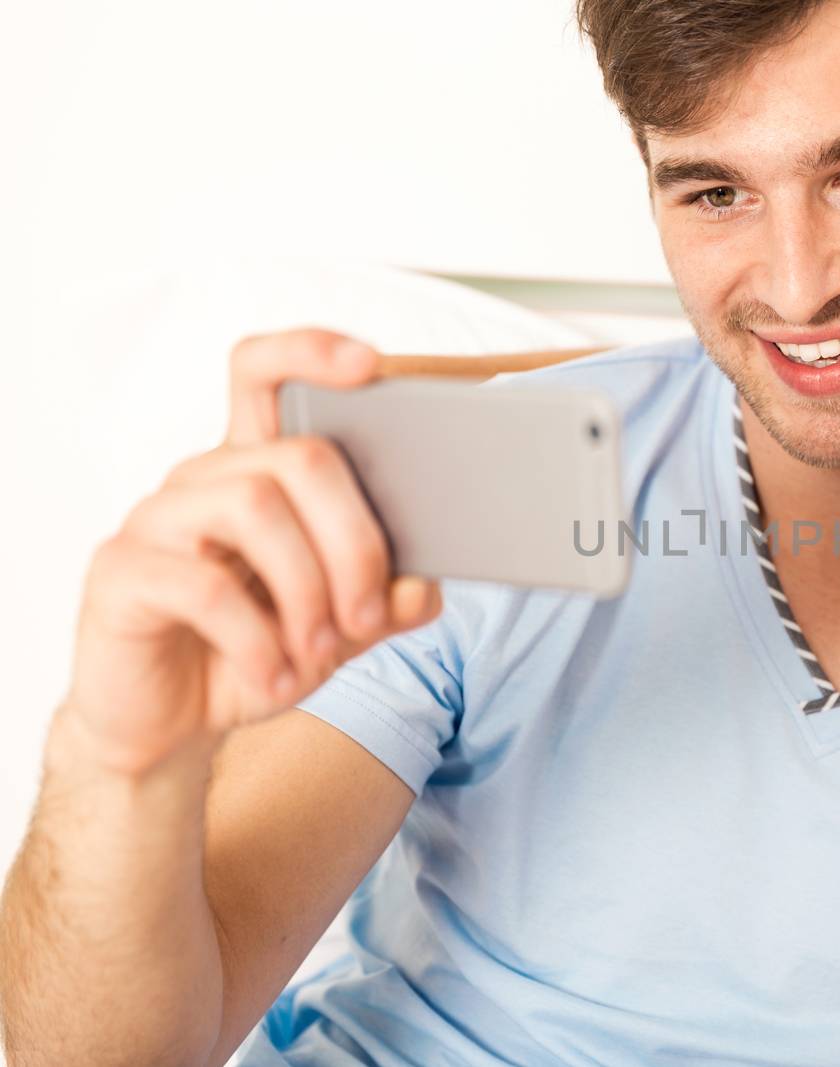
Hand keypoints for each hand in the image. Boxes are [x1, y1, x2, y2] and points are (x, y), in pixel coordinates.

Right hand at [60, 329, 442, 776]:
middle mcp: (203, 479)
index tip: (372, 364)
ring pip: (254, 506)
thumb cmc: (253, 655)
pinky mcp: (120, 572)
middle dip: (356, 542)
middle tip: (369, 618)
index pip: (265, 374)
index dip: (311, 351)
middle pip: (298, 456)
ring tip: (321, 651)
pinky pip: (201, 584)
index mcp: (255, 472)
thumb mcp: (336, 631)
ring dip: (308, 590)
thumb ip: (383, 602)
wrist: (168, 726)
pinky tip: (276, 677)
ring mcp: (154, 519)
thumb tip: (426, 586)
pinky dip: (257, 640)